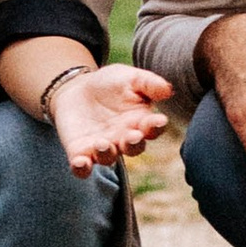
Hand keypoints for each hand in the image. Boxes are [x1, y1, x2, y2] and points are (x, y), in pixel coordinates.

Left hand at [45, 61, 170, 172]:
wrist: (77, 89)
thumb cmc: (110, 83)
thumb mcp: (130, 78)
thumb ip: (149, 83)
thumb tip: (168, 90)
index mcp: (140, 122)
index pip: (153, 128)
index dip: (157, 126)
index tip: (160, 120)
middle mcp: (123, 139)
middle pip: (133, 148)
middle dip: (134, 144)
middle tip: (133, 136)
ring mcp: (102, 148)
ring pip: (108, 158)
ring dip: (106, 154)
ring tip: (102, 143)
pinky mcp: (80, 152)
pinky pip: (82, 167)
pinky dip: (81, 168)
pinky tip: (79, 162)